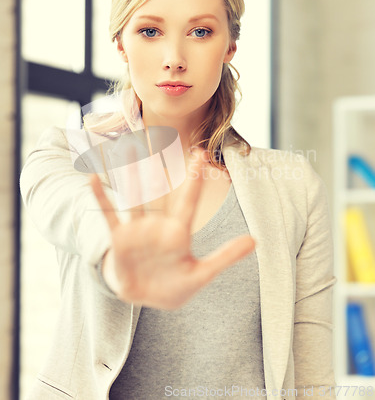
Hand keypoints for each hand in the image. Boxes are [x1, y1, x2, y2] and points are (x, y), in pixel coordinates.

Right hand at [90, 148, 254, 309]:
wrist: (146, 299)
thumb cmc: (175, 286)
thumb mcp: (202, 275)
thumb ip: (226, 257)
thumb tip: (256, 240)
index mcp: (179, 232)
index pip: (189, 199)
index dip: (195, 177)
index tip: (200, 152)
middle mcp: (158, 225)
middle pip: (159, 191)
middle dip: (159, 167)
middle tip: (159, 139)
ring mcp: (137, 230)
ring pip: (133, 197)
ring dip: (130, 175)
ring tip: (128, 149)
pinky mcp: (119, 239)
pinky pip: (109, 214)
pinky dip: (101, 197)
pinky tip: (94, 177)